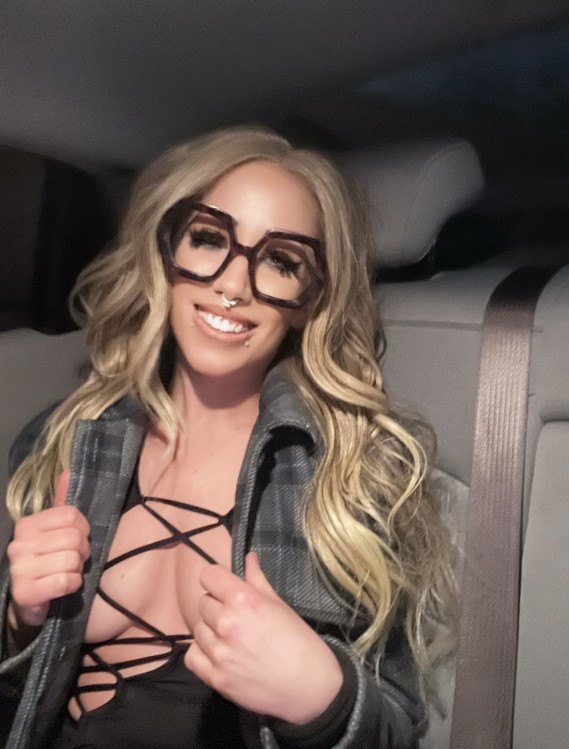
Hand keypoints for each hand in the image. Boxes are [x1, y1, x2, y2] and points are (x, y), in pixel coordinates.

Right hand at [7, 469, 90, 628]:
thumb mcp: (55, 531)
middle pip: (74, 538)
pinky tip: (63, 587)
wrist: (30, 601)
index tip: (79, 539)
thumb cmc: (48, 561)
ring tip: (67, 572)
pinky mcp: (25, 592)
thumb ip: (63, 504)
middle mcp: (19, 544)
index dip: (84, 529)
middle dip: (82, 552)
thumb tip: (70, 471)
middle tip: (75, 559)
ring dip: (77, 570)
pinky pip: (65, 581)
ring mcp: (19, 568)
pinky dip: (72, 585)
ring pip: (71, 560)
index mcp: (28, 524)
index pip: (72, 515)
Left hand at [185, 551, 342, 723]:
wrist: (310, 688)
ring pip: (198, 628)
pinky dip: (202, 653)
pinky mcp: (215, 678)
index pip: (209, 576)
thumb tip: (249, 557)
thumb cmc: (300, 642)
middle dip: (217, 605)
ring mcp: (218, 652)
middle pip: (203, 602)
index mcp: (243, 600)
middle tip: (236, 616)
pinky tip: (219, 654)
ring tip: (231, 638)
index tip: (226, 587)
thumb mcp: (280, 605)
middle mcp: (226, 623)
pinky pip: (192, 656)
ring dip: (211, 630)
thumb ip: (258, 580)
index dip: (218, 579)